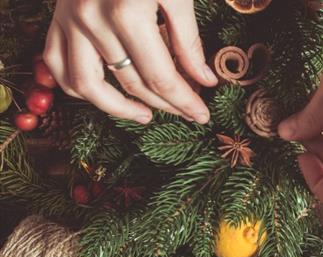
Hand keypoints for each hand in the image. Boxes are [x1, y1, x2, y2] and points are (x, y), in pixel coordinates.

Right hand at [44, 0, 217, 123]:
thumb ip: (188, 40)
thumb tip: (204, 81)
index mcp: (128, 14)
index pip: (161, 77)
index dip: (184, 101)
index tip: (202, 115)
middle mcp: (93, 21)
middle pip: (132, 83)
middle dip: (165, 104)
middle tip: (187, 110)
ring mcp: (70, 21)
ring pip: (88, 85)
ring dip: (118, 107)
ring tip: (145, 115)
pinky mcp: (58, 19)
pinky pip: (58, 66)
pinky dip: (79, 88)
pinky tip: (107, 95)